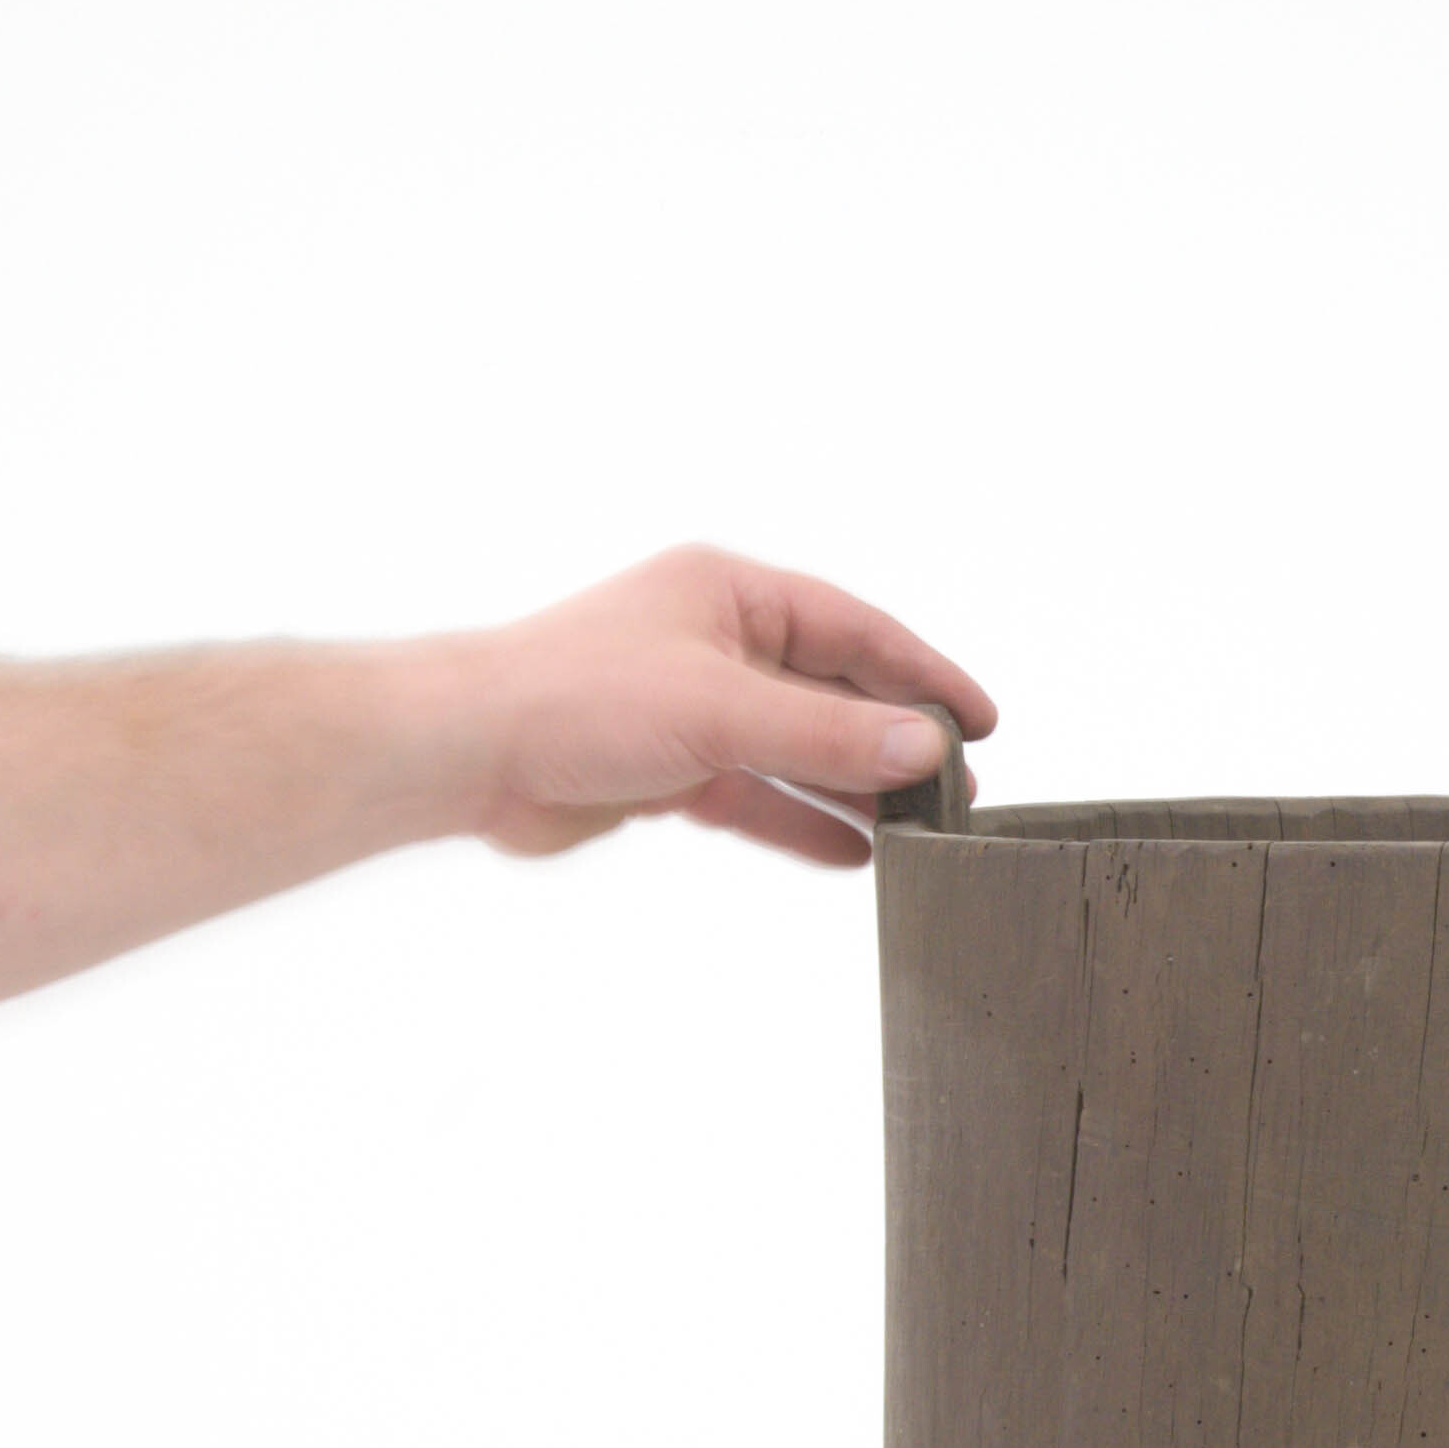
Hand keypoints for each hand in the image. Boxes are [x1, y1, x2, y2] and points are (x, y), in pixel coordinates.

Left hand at [444, 548, 997, 870]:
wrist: (466, 753)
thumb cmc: (573, 696)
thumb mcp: (720, 711)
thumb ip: (827, 736)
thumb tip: (924, 748)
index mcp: (731, 594)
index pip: (855, 630)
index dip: (923, 674)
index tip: (982, 719)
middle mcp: (716, 642)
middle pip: (831, 692)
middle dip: (893, 741)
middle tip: (960, 789)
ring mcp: (692, 707)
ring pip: (796, 749)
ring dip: (853, 788)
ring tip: (920, 829)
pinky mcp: (666, 768)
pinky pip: (754, 795)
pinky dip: (799, 822)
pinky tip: (850, 854)